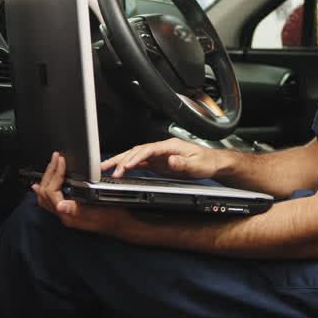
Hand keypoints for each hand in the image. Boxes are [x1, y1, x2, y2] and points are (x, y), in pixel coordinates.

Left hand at [33, 152, 134, 235]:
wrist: (120, 224)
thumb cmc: (113, 217)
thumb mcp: (99, 211)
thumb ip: (78, 209)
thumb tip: (60, 206)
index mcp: (69, 216)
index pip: (52, 192)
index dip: (55, 174)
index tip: (62, 161)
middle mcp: (65, 216)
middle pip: (45, 193)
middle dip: (49, 173)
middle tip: (56, 158)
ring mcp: (66, 214)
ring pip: (45, 197)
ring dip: (46, 179)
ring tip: (50, 166)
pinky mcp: (69, 211)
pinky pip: (51, 201)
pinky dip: (46, 189)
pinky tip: (43, 185)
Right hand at [101, 138, 226, 179]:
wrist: (212, 163)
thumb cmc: (206, 162)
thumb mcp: (197, 164)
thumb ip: (183, 163)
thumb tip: (170, 161)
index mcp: (169, 146)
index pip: (148, 150)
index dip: (136, 157)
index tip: (127, 165)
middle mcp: (161, 149)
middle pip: (137, 151)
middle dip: (121, 159)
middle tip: (106, 168)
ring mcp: (158, 156)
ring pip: (135, 156)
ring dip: (120, 162)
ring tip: (105, 168)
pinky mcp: (158, 163)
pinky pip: (139, 164)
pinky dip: (128, 167)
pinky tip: (119, 171)